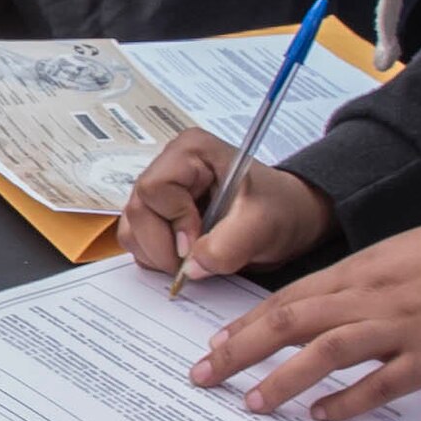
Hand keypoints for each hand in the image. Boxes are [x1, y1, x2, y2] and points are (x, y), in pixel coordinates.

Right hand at [119, 133, 329, 283]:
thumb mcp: (263, 225)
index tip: (197, 245)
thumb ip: (228, 246)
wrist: (288, 220)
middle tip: (193, 264)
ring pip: (132, 228)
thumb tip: (190, 269)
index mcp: (191, 151)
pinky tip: (186, 260)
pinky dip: (157, 258)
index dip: (172, 221)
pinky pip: (139, 241)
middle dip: (161, 246)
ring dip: (156, 255)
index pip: (154, 188)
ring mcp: (160, 192)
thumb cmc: (281, 209)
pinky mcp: (159, 215)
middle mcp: (169, 166)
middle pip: (136, 210)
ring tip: (193, 261)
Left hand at [191, 204, 420, 420]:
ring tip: (253, 403)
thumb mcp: (393, 256)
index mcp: (358, 270)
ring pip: (326, 352)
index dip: (246, 324)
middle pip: (291, 322)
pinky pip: (380, 383)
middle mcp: (369, 297)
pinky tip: (321, 415)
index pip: (288, 298)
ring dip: (283, 378)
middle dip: (242, 351)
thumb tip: (312, 310)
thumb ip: (353, 284)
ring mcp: (399, 328)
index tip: (215, 346)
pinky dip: (347, 400)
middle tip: (207, 377)